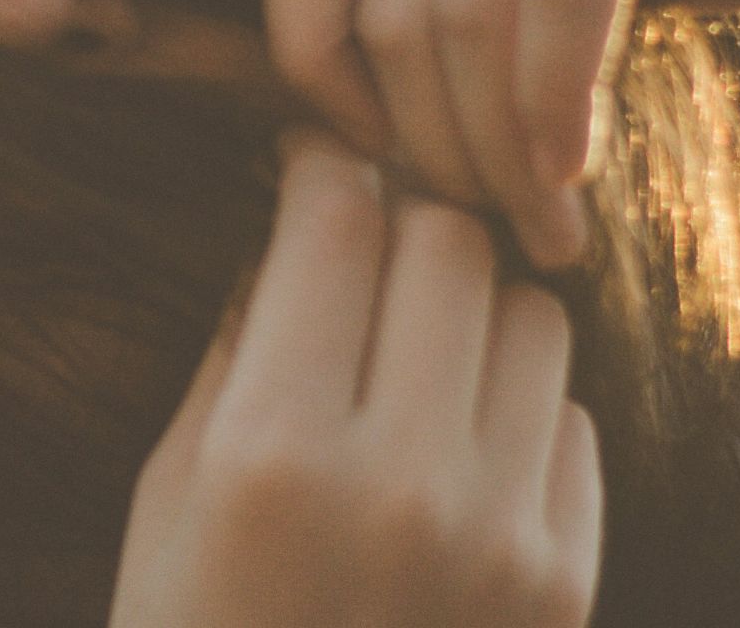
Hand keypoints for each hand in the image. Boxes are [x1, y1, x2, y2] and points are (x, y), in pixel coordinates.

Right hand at [108, 129, 602, 627]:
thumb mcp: (170, 494)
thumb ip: (235, 349)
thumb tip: (292, 233)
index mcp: (272, 450)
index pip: (333, 226)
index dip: (320, 164)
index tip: (310, 158)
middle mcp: (401, 478)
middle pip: (447, 245)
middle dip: (401, 217)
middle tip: (364, 237)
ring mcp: (500, 534)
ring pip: (529, 316)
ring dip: (468, 304)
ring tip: (413, 343)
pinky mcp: (562, 580)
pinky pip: (569, 418)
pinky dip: (515, 403)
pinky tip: (454, 445)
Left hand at [260, 0, 739, 268]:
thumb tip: (379, 125)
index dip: (309, 53)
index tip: (379, 153)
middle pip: (393, 2)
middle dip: (428, 148)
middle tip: (491, 232)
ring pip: (467, 7)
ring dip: (497, 153)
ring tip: (550, 233)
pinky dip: (552, 100)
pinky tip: (579, 170)